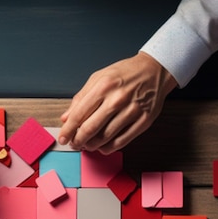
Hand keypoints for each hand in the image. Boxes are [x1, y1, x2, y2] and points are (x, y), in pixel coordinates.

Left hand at [59, 52, 176, 153]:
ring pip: (105, 138)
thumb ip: (81, 97)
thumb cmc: (125, 74)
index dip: (68, 130)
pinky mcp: (144, 121)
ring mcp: (132, 111)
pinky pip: (122, 141)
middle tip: (74, 144)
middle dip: (78, 141)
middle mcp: (117, 99)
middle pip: (90, 129)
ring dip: (92, 146)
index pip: (79, 114)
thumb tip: (66, 118)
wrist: (154, 69)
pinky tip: (102, 146)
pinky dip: (108, 148)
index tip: (62, 138)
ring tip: (87, 145)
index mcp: (103, 86)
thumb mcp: (99, 77)